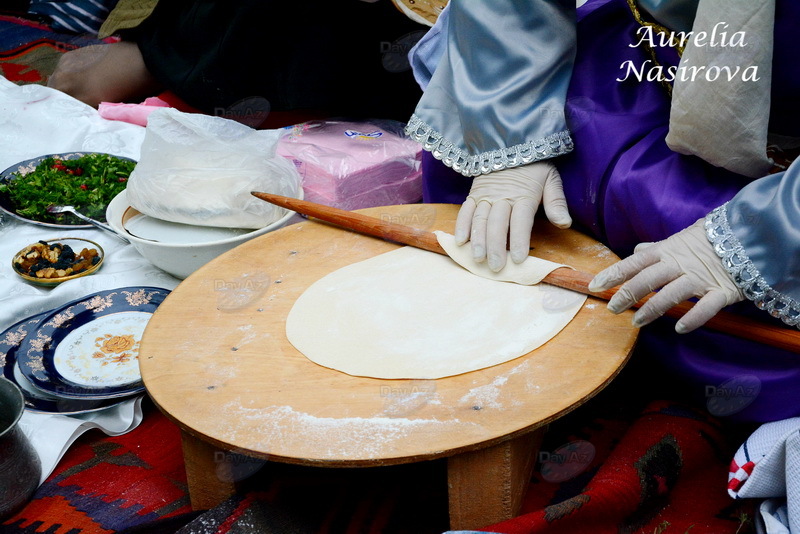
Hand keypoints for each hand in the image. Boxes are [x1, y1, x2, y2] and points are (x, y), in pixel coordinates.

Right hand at [454, 161, 571, 271]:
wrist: (511, 143)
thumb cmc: (535, 166)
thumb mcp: (551, 179)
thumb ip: (556, 203)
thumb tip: (565, 224)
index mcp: (524, 195)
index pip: (520, 221)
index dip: (518, 240)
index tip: (518, 259)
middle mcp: (503, 197)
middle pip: (497, 224)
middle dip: (495, 247)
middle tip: (495, 267)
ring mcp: (486, 195)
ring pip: (480, 219)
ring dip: (477, 240)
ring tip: (477, 258)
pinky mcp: (474, 194)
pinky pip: (466, 210)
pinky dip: (461, 225)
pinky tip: (460, 241)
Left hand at [588, 219, 744, 332]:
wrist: (750, 236)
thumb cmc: (709, 241)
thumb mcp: (679, 240)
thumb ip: (657, 249)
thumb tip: (637, 251)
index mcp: (668, 251)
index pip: (635, 262)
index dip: (615, 273)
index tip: (595, 284)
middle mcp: (681, 264)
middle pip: (649, 278)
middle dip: (628, 293)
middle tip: (613, 308)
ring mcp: (701, 278)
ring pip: (673, 293)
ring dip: (653, 308)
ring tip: (637, 321)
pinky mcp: (722, 292)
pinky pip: (707, 307)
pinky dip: (693, 318)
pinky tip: (679, 328)